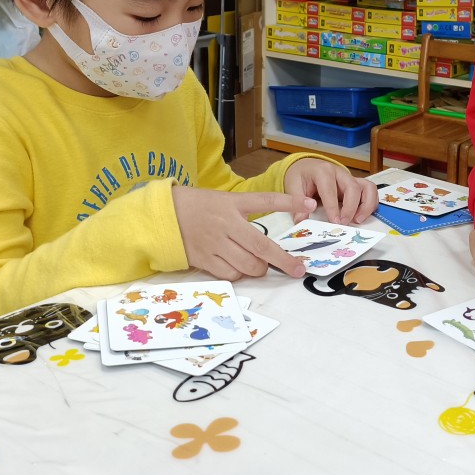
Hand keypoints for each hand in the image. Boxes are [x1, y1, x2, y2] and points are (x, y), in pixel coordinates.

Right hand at [173, 187, 316, 280]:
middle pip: (261, 245)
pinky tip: (238, 268)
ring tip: (260, 265)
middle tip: (296, 268)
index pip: (265, 200)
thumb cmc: (198, 206)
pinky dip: (240, 274)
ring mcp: (214, 242)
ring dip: (260, 268)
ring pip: (248, 264)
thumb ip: (246, 212)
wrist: (164, 215)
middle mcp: (225, 222)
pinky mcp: (204, 259)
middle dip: (283, 260)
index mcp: (232, 203)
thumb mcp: (224, 200)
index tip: (310, 205)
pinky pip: (230, 273)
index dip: (289, 202)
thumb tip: (273, 231)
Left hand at [284, 158, 377, 223]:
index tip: (335, 221)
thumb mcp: (293, 186)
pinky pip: (369, 191)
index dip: (333, 207)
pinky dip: (370, 204)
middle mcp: (340, 172)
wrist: (306, 167)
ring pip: (367, 187)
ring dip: (366, 205)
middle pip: (353, 187)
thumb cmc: (301, 176)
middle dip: (351, 207)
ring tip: (358, 220)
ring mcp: (350, 178)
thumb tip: (302, 219)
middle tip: (344, 223)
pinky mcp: (355, 184)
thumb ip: (296, 202)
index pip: (330, 189)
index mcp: (323, 171)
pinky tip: (361, 216)